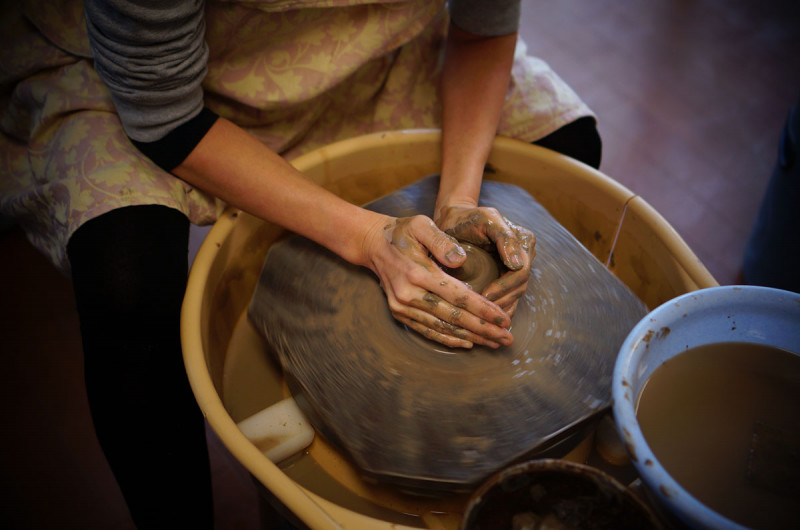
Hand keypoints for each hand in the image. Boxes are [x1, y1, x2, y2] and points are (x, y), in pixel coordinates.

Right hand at [362, 214, 513, 348]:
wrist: (373, 244)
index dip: (483, 310)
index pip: (458, 296)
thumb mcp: (421, 224)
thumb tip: (461, 260)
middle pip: (453, 318)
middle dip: (483, 330)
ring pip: (442, 328)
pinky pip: (428, 331)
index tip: (504, 319)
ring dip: (471, 337)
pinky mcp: (400, 314)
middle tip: (507, 338)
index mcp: (418, 273)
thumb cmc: (402, 232)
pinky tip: (469, 343)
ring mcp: (402, 307)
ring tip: (495, 343)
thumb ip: (441, 240)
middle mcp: (408, 295)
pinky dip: (449, 340)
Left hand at [434, 205, 534, 316]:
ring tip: (482, 319)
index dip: (504, 287)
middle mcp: (524, 255)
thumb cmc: (466, 218)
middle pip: (519, 287)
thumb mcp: (485, 219)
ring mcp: (516, 267)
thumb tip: (516, 265)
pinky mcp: (506, 277)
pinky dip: (498, 310)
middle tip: (481, 313)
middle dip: (502, 301)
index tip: (485, 295)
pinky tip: (485, 320)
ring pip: (515, 296)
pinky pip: (508, 298)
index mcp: (523, 240)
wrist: (454, 221)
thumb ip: (504, 237)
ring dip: (500, 309)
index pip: (521, 272)